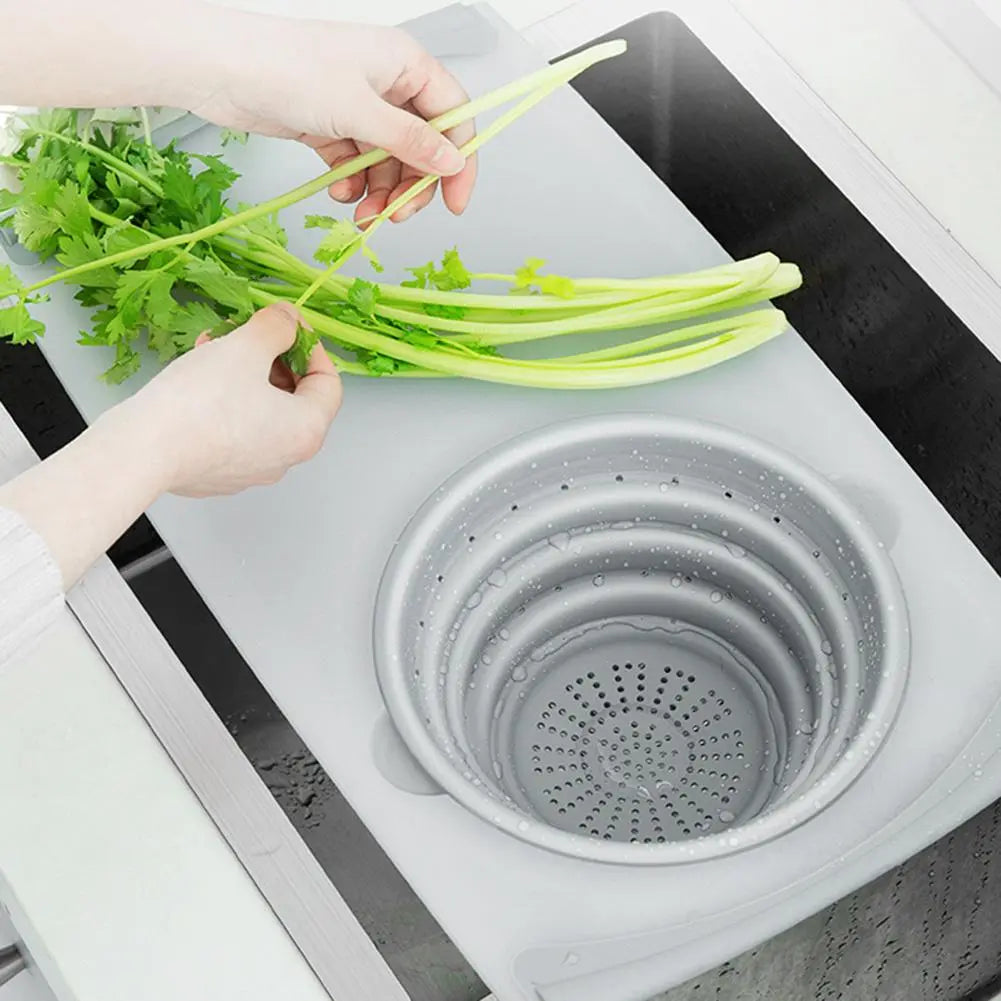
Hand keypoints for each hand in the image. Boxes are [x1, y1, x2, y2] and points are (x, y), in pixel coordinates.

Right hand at [129, 302, 341, 497]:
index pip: (329, 383)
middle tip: (249, 333)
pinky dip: (222, 397)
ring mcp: (251, 468)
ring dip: (243, 373)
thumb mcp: (247, 347)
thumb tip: (288, 320)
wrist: (141, 450)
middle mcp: (285, 458)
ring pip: (259, 409)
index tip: (288, 326)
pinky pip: (232, 426)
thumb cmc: (199, 403)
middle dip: (271, 357)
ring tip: (216, 346)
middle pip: (293, 396)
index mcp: (305, 432)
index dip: (311, 347)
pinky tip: (197, 373)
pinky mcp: (218, 472)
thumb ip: (276, 328)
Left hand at [190, 17, 476, 224]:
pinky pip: (357, 163)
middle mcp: (386, 84)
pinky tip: (338, 192)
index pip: (453, 117)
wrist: (219, 69)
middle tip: (395, 215)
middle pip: (421, 147)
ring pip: (388, 161)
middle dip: (411, 186)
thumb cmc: (286, 68)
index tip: (454, 203)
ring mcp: (357, 106)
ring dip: (380, 193)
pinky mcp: (330, 125)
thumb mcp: (360, 111)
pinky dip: (353, 183)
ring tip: (361, 214)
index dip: (459, 162)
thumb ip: (411, 141)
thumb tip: (451, 163)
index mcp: (405, 65)